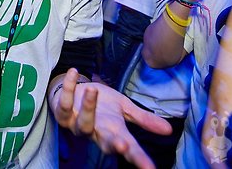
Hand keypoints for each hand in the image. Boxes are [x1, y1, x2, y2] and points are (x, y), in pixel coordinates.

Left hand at [50, 68, 170, 168]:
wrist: (77, 93)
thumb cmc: (102, 105)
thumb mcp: (125, 109)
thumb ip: (144, 120)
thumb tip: (168, 130)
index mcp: (113, 132)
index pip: (129, 148)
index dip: (138, 158)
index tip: (150, 168)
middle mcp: (96, 131)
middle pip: (106, 143)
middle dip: (114, 145)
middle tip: (123, 146)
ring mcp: (77, 123)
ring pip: (83, 124)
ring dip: (88, 108)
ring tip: (93, 90)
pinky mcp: (62, 112)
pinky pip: (64, 102)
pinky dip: (68, 87)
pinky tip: (73, 72)